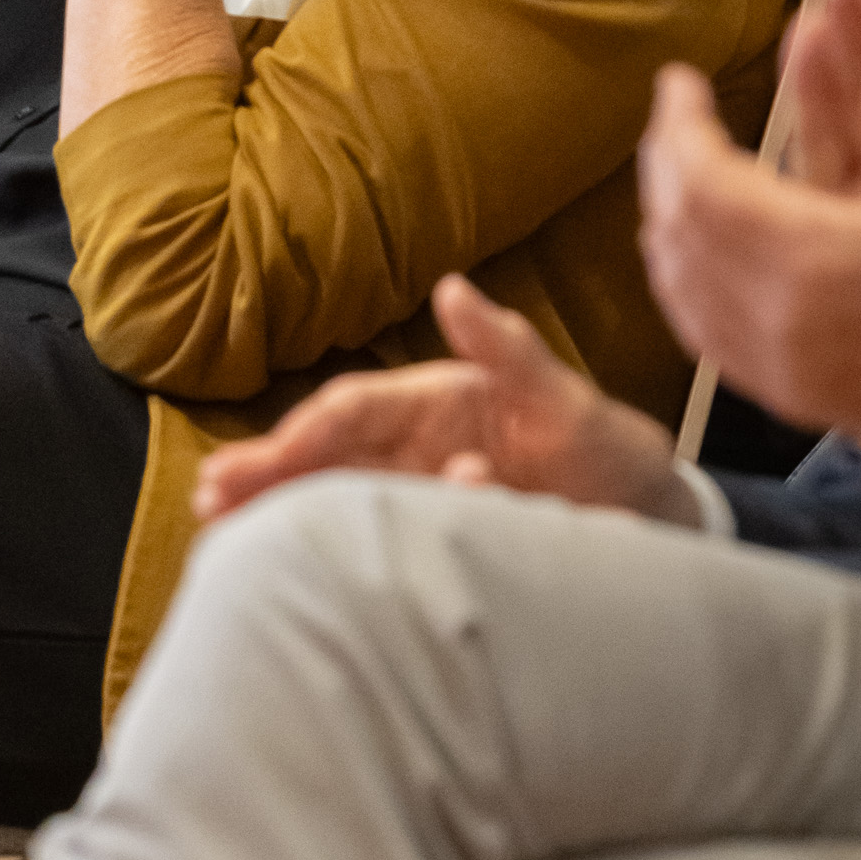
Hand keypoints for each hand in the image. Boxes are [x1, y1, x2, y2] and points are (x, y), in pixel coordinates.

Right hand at [194, 273, 688, 525]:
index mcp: (434, 401)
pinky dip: (328, 548)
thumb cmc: (609, 450)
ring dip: (282, 513)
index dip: (299, 434)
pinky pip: (369, 538)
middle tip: (209, 501)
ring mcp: (418, 489)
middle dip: (266, 475)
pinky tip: (291, 570)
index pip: (349, 411)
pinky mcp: (431, 534)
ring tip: (225, 539)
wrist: (651, 520)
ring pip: (334, 497)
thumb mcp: (566, 399)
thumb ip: (508, 350)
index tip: (259, 463)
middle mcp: (414, 444)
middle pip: (324, 455)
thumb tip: (452, 289)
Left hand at [639, 58, 860, 544]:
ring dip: (668, 216)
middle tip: (674, 115)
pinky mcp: (784, 394)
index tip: (679, 80)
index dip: (683, 124)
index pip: (705, 182)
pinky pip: (701, 327)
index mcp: (817, 264)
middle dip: (667, 162)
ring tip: (674, 170)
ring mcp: (775, 365)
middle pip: (680, 229)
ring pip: (678, 281)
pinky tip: (690, 253)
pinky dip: (682, 278)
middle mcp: (779, 319)